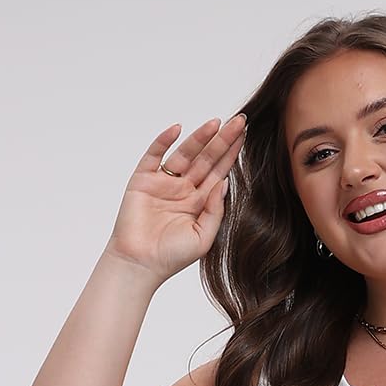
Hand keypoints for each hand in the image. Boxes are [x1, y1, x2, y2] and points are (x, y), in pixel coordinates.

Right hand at [107, 115, 246, 282]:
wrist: (140, 264)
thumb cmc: (171, 257)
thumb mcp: (204, 237)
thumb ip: (215, 211)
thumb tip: (224, 183)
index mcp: (199, 202)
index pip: (219, 172)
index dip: (231, 155)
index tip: (244, 136)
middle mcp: (183, 188)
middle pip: (206, 159)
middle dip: (222, 140)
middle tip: (239, 121)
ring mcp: (163, 182)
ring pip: (185, 153)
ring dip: (200, 137)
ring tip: (216, 123)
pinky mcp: (143, 179)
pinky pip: (154, 154)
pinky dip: (163, 140)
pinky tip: (177, 129)